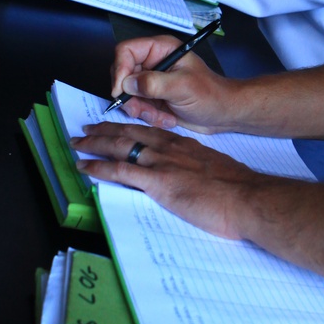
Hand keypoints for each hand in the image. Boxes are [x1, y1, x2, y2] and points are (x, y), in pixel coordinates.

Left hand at [72, 121, 265, 239]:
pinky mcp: (157, 182)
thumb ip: (194, 170)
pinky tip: (83, 167)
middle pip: (128, 134)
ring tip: (76, 143)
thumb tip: (187, 178)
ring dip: (94, 144)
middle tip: (85, 129)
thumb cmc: (235, 189)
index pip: (147, 131)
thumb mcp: (212, 170)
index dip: (126, 127)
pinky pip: (120, 171)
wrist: (246, 197)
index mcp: (181, 145)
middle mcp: (168, 148)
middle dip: (103, 131)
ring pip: (119, 147)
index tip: (112, 125)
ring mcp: (161, 163)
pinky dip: (98, 167)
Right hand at [108, 34, 232, 131]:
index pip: (126, 51)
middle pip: (122, 74)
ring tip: (162, 117)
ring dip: (141, 110)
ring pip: (127, 94)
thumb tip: (127, 84)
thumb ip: (154, 83)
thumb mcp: (182, 87)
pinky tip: (167, 119)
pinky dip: (148, 116)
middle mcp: (153, 62)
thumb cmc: (210, 95)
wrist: (223, 114)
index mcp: (160, 49)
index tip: (120, 91)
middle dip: (130, 96)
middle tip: (140, 111)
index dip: (119, 70)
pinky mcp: (152, 98)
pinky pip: (137, 107)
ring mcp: (151, 81)